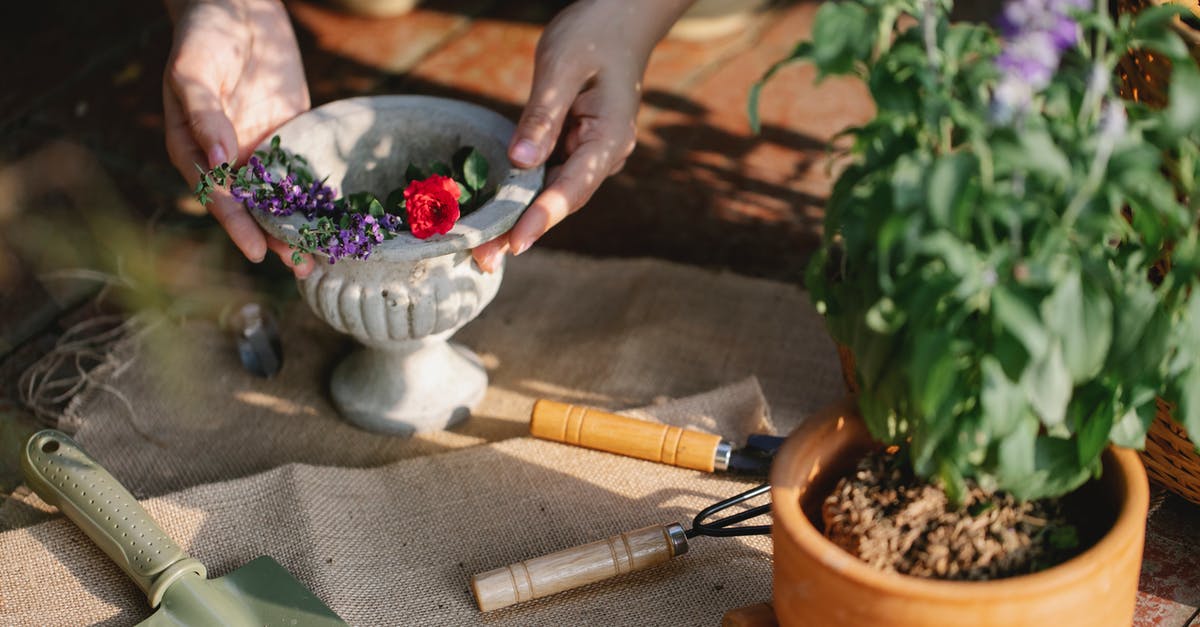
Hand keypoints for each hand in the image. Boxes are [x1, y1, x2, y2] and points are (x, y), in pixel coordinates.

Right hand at [163, 0, 313, 275]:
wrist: (239, 4)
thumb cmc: (206, 32)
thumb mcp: (195, 69)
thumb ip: (202, 114)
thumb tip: (219, 162)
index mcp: (193, 147)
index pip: (216, 194)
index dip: (235, 224)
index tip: (255, 251)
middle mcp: (225, 156)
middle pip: (249, 205)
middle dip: (272, 236)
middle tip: (299, 265)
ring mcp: (257, 148)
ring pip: (276, 197)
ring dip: (295, 225)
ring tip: (320, 256)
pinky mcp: (287, 136)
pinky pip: (300, 172)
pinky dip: (314, 197)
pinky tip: (335, 218)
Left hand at [471, 0, 696, 272]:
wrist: (622, 19)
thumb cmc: (592, 34)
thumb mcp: (561, 66)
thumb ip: (542, 116)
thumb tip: (521, 163)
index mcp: (609, 138)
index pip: (573, 186)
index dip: (542, 217)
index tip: (516, 244)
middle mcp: (607, 155)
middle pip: (563, 200)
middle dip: (524, 230)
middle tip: (483, 259)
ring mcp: (594, 155)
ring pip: (555, 194)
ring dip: (521, 219)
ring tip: (482, 250)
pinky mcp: (578, 149)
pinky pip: (550, 177)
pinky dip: (524, 196)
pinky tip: (495, 214)